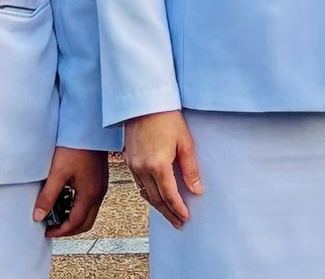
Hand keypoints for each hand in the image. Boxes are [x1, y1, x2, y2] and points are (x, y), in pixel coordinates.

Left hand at [34, 145, 109, 238]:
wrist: (89, 127)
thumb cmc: (75, 147)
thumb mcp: (57, 172)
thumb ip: (48, 196)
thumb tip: (39, 216)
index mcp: (89, 194)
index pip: (76, 223)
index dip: (61, 231)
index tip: (47, 231)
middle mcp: (99, 193)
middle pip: (86, 222)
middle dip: (69, 229)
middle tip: (52, 227)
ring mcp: (101, 186)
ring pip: (90, 213)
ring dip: (74, 218)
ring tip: (57, 214)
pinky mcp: (100, 179)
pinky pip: (91, 201)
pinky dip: (79, 207)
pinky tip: (66, 199)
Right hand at [124, 110, 202, 230]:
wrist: (143, 102)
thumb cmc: (167, 118)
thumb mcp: (185, 142)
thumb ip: (190, 168)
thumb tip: (196, 190)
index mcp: (158, 165)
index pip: (169, 195)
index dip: (178, 208)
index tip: (186, 217)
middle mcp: (142, 168)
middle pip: (156, 199)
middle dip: (168, 213)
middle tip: (178, 223)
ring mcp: (133, 165)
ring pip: (145, 193)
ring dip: (157, 206)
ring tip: (169, 214)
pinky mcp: (128, 159)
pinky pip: (138, 183)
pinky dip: (147, 193)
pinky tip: (155, 196)